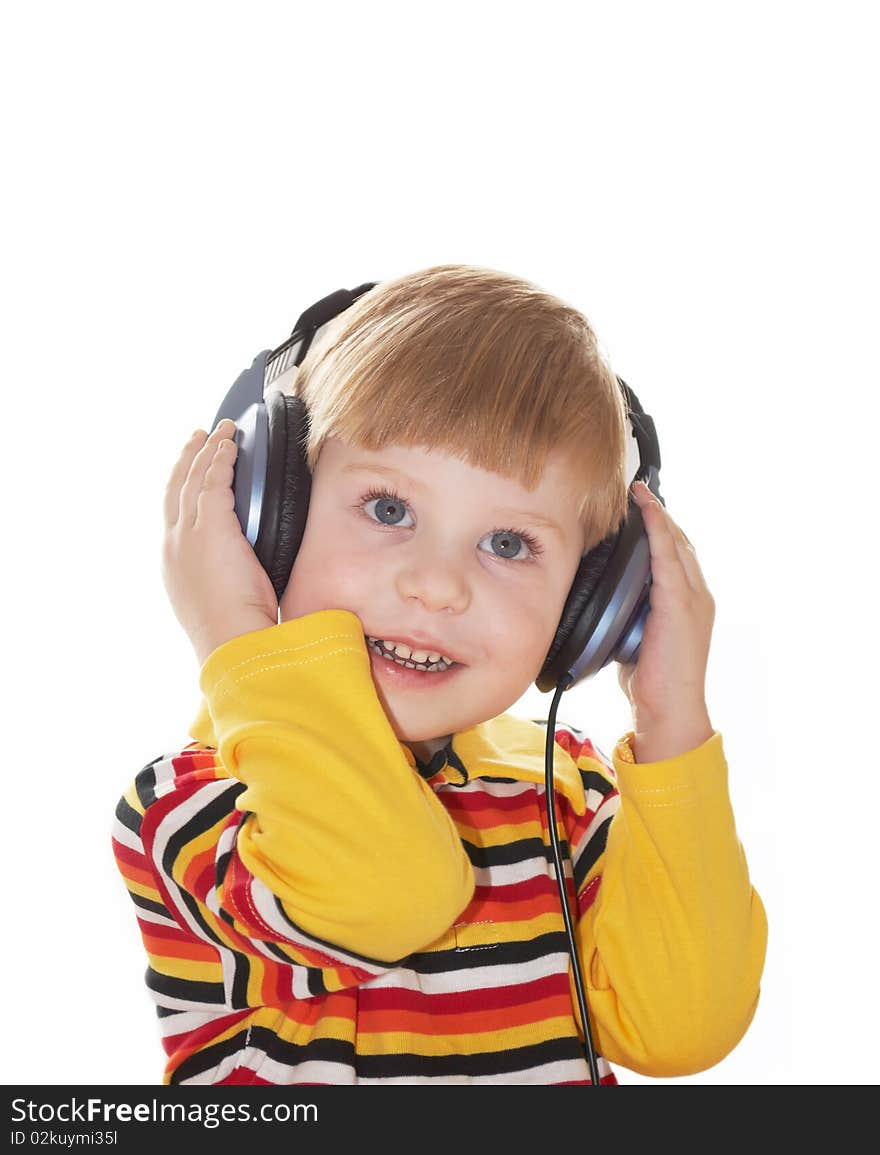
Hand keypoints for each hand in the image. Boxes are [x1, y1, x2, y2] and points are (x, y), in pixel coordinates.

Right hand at [162, 418, 278, 665]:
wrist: (230, 643)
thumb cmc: (233, 633)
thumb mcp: (219, 598)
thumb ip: (223, 575)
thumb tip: (243, 567)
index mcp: (173, 563)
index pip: (173, 513)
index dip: (180, 486)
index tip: (191, 467)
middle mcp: (173, 545)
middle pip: (175, 489)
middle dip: (188, 459)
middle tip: (199, 436)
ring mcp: (188, 537)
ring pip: (193, 480)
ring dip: (207, 451)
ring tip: (220, 431)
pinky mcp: (211, 531)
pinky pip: (213, 484)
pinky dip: (221, 462)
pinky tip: (229, 447)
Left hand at [616, 481, 715, 759]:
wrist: (668, 710)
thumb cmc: (652, 682)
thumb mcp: (638, 639)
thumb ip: (632, 616)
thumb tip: (605, 603)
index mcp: (689, 604)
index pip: (676, 555)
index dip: (661, 529)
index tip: (642, 507)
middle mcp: (698, 595)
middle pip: (679, 542)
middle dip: (659, 515)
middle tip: (637, 491)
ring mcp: (694, 598)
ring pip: (676, 543)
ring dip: (657, 515)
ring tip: (638, 493)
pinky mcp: (681, 604)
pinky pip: (668, 556)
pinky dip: (657, 531)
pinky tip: (646, 513)